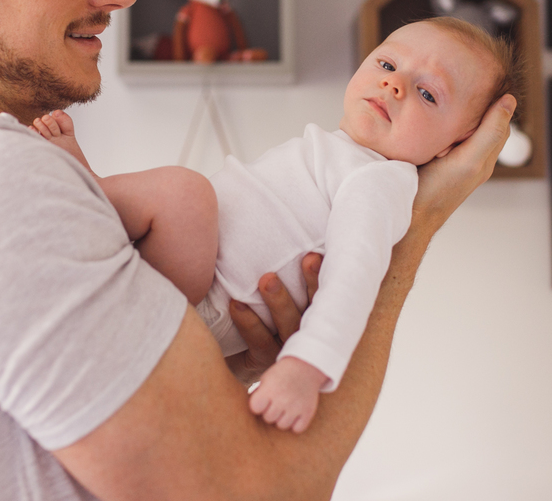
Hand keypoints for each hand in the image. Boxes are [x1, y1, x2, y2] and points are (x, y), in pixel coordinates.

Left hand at [224, 253, 321, 384]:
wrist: (222, 349)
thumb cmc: (249, 296)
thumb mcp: (270, 274)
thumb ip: (282, 247)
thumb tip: (283, 189)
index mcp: (313, 307)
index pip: (329, 290)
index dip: (328, 273)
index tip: (324, 250)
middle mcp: (305, 330)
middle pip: (317, 307)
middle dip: (314, 282)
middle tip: (310, 257)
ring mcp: (285, 349)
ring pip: (289, 326)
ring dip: (280, 301)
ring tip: (267, 278)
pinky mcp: (262, 363)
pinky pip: (259, 343)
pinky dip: (249, 323)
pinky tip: (237, 305)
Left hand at [248, 357, 327, 432]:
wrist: (304, 366)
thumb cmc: (281, 375)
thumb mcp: (266, 379)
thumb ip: (259, 394)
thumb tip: (252, 412)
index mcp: (269, 389)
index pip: (255, 408)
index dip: (258, 406)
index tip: (263, 401)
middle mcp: (282, 399)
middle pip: (268, 418)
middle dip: (270, 412)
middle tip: (276, 403)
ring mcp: (296, 407)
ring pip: (282, 425)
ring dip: (282, 419)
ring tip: (285, 408)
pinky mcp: (308, 412)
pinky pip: (297, 429)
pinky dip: (296, 424)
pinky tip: (295, 413)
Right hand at [412, 94, 514, 235]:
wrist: (409, 215)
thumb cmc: (440, 192)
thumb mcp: (469, 160)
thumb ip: (489, 133)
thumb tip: (508, 102)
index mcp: (483, 156)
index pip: (498, 120)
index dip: (495, 99)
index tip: (486, 77)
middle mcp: (469, 157)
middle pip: (479, 122)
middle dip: (475, 102)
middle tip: (463, 80)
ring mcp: (450, 159)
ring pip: (459, 127)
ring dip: (454, 111)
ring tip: (445, 92)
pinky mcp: (431, 159)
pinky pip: (441, 135)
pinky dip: (439, 122)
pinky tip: (428, 115)